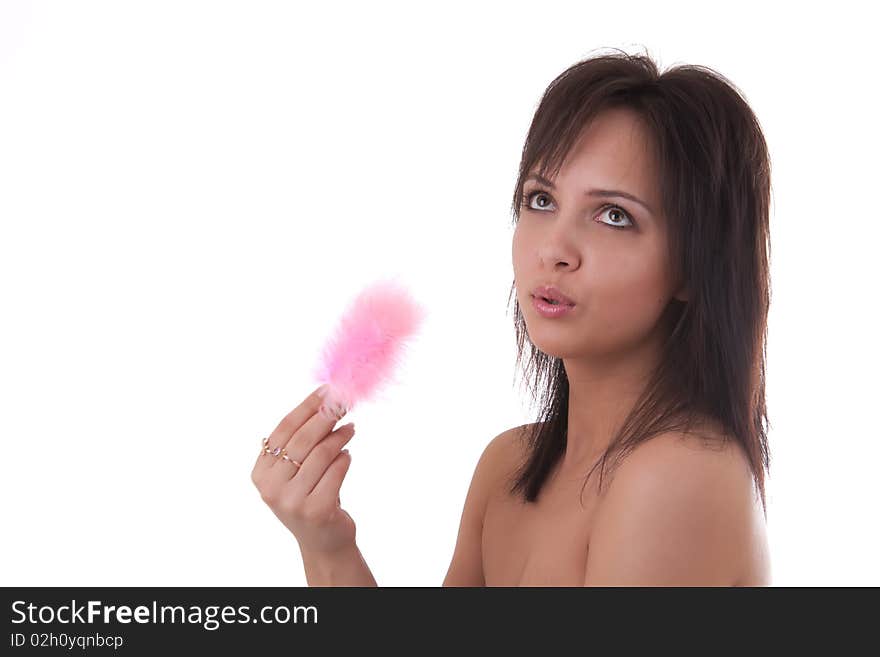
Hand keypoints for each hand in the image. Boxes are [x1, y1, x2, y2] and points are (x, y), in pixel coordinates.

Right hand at [251, 385, 356, 554]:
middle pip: (302, 439)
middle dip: (326, 417)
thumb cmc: (310, 496)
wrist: (323, 542)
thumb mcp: (295, 470)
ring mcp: (292, 501)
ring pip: (321, 454)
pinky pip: (336, 472)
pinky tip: (347, 455)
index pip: (284, 429)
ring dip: (340, 436)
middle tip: (344, 403)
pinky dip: (345, 459)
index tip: (327, 391)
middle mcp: (271, 488)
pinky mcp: (315, 510)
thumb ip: (300, 441)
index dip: (307, 407)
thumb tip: (324, 400)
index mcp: (260, 472)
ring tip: (350, 428)